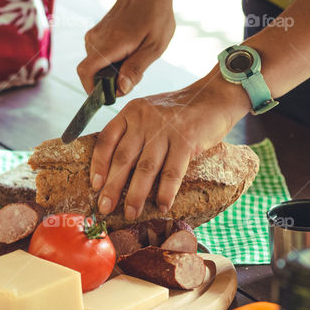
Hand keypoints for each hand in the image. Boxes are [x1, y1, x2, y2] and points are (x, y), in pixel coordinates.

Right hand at [77, 0, 174, 95]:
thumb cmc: (154, 15)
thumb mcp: (154, 46)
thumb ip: (136, 69)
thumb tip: (120, 89)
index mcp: (109, 44)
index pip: (86, 73)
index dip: (94, 90)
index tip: (114, 93)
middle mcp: (95, 40)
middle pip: (93, 74)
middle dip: (111, 81)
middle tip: (134, 71)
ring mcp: (93, 37)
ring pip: (97, 67)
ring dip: (113, 70)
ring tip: (134, 56)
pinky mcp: (94, 36)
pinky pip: (99, 58)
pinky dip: (112, 61)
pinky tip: (129, 50)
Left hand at [92, 73, 249, 218]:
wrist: (215, 96)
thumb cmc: (179, 111)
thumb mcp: (149, 113)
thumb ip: (133, 133)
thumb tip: (115, 170)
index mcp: (131, 112)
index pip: (107, 139)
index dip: (98, 164)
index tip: (94, 185)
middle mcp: (145, 119)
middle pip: (123, 158)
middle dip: (112, 187)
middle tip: (105, 208)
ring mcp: (166, 129)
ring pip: (145, 168)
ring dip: (136, 195)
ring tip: (131, 213)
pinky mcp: (187, 140)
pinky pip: (172, 172)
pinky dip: (166, 192)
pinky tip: (162, 206)